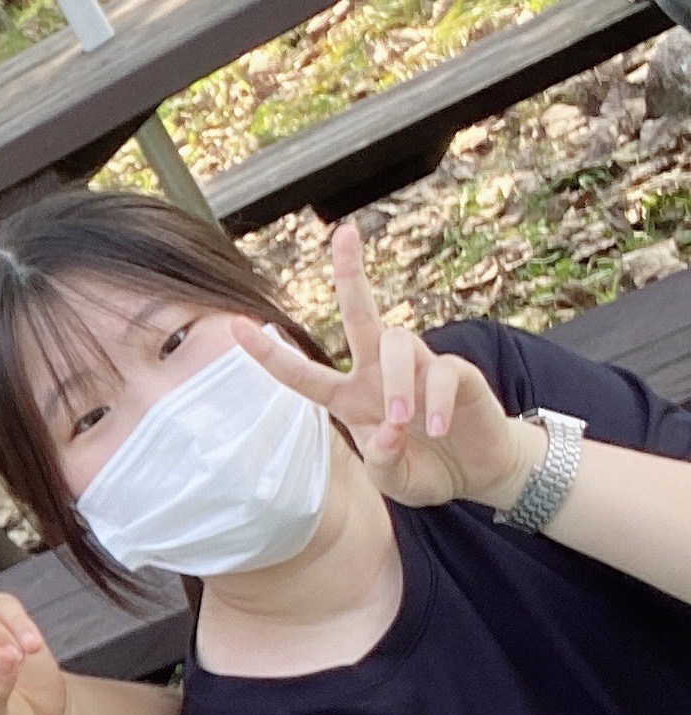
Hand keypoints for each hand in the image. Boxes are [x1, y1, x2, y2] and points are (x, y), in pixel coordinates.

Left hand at [236, 221, 532, 509]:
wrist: (478, 472)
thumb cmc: (426, 469)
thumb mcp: (395, 480)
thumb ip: (384, 462)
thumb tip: (388, 432)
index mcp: (350, 397)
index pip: (302, 374)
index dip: (268, 354)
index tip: (236, 325)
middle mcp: (379, 372)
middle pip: (360, 314)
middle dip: (350, 273)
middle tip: (343, 234)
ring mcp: (418, 367)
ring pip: (396, 344)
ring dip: (395, 383)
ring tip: (402, 422)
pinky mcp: (456, 373)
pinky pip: (440, 372)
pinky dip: (434, 401)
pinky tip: (438, 429)